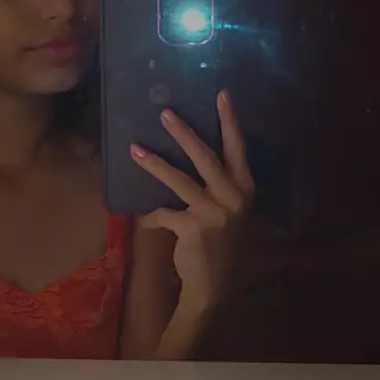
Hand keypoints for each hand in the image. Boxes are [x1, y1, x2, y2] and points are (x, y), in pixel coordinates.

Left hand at [130, 90, 255, 310]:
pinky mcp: (193, 228)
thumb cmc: (220, 242)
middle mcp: (233, 196)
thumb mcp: (228, 210)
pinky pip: (165, 213)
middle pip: (206, 157)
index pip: (237, 148)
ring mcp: (214, 212)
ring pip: (179, 180)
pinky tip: (144, 217)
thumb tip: (190, 153)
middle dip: (183, 133)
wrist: (214, 284)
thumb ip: (218, 186)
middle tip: (164, 113)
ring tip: (134, 149)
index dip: (230, 121)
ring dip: (155, 164)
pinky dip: (153, 215)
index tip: (222, 94)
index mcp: (244, 188)